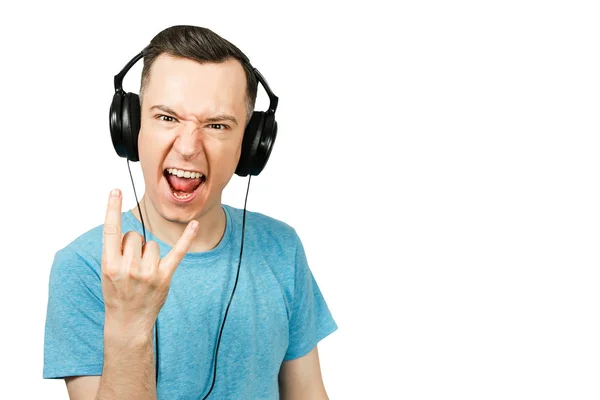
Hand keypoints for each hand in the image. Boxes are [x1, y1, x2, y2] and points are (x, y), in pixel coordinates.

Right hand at [101, 188, 197, 332]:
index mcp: (109, 264)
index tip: (116, 190)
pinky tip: (195, 224)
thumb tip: (132, 232)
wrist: (128, 321)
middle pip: (135, 236)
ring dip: (149, 253)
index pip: (111, 230)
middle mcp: (128, 268)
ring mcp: (148, 273)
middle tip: (131, 265)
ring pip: (152, 244)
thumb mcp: (107, 272)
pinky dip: (186, 238)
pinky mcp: (164, 276)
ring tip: (143, 272)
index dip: (112, 209)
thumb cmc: (117, 293)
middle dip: (134, 245)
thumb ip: (116, 251)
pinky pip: (178, 252)